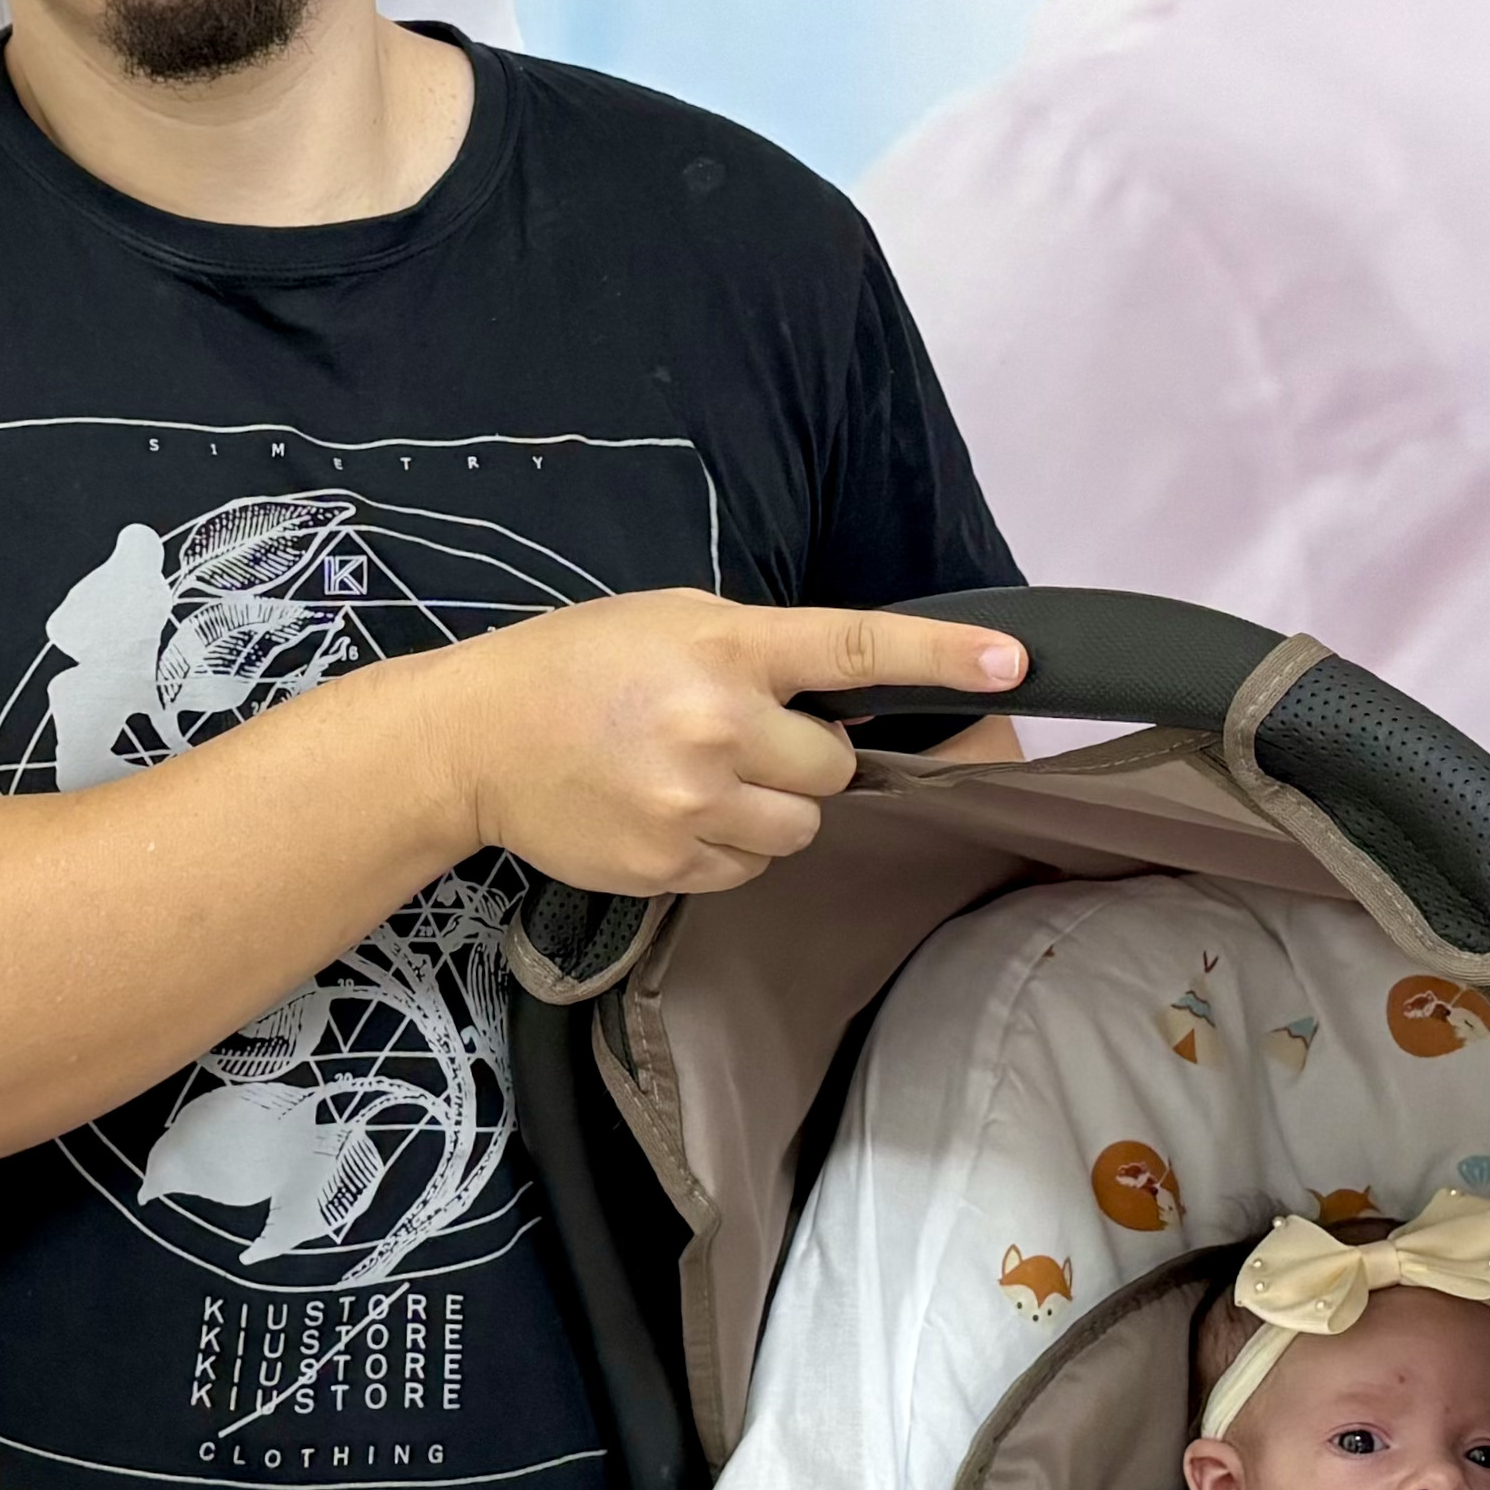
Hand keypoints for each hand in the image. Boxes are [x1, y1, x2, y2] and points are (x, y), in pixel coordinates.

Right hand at [426, 594, 1027, 897]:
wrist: (474, 739)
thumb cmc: (578, 665)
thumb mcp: (673, 620)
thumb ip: (760, 653)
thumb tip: (847, 702)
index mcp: (728, 645)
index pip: (858, 648)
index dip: (945, 653)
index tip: (1015, 662)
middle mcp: (719, 724)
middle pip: (835, 768)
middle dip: (804, 759)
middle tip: (737, 737)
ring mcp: (695, 802)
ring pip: (799, 828)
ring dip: (770, 808)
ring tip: (697, 779)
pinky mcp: (671, 863)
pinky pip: (748, 869)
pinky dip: (726, 848)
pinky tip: (669, 813)